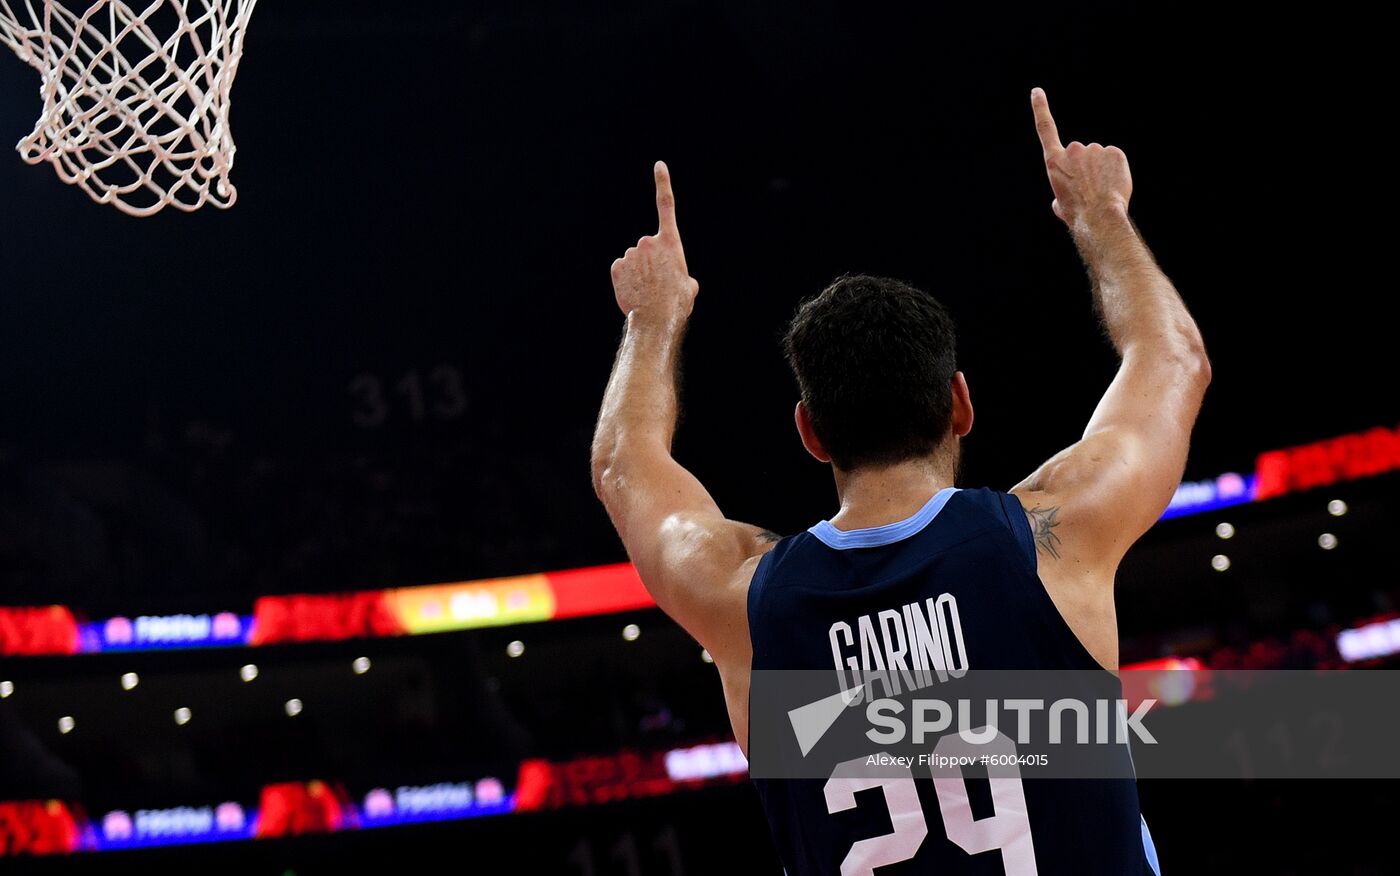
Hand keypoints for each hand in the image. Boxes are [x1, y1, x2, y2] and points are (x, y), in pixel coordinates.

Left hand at [611, 161, 699, 319]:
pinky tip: (633, 291)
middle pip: (647, 247)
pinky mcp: (616, 266)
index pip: (666, 205)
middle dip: (650, 261)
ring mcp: (631, 253)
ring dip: (638, 272)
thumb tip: (682, 281)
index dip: (662, 183)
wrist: (656, 319)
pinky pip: (622, 269)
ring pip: (633, 260)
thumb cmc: (676, 303)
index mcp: (670, 242)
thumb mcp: (688, 286)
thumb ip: (682, 275)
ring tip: (646, 289)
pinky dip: (626, 279)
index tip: (659, 165)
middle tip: (657, 282)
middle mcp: (649, 242)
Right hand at [1031, 88, 1131, 226]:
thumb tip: (1068, 193)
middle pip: (1080, 153)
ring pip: (1099, 157)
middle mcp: (1073, 150)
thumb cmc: (1077, 214)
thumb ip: (1062, 189)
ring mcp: (1094, 149)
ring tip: (1101, 189)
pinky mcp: (1114, 152)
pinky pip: (1114, 159)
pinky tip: (1112, 184)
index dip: (1040, 108)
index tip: (1037, 91)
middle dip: (1085, 167)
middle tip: (1088, 188)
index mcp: (1054, 161)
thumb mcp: (1060, 203)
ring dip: (1100, 170)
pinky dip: (1115, 170)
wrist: (1098, 217)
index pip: (1045, 128)